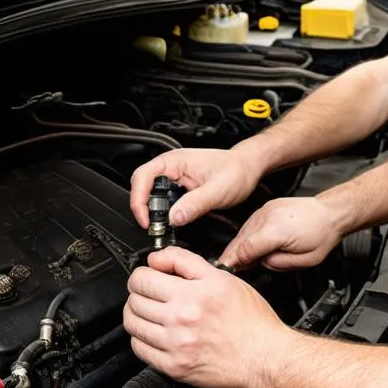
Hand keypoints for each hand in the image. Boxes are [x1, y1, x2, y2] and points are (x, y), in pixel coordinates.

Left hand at [124, 247, 291, 387]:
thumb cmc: (249, 318)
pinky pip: (140, 349)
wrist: (264, 354)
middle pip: (133, 301)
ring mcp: (175, 346)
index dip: (142, 274)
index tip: (149, 276)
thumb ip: (184, 261)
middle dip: (139, 293)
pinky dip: (142, 338)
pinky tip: (155, 332)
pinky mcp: (174, 366)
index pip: (141, 279)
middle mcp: (180, 321)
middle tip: (151, 293)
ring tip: (150, 312)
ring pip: (132, 324)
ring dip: (136, 314)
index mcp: (191, 295)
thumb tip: (155, 258)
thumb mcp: (222, 277)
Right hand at [130, 148, 260, 228]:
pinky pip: (163, 199)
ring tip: (162, 227)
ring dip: (153, 211)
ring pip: (151, 194)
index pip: (142, 177)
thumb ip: (195, 204)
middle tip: (153, 227)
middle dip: (143, 208)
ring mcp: (174, 177)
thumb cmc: (237, 171)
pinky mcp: (179, 187)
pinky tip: (171, 221)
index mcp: (175, 161)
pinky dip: (163, 212)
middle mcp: (171, 167)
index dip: (138, 200)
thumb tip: (174, 218)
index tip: (146, 220)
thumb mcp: (218, 190)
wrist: (248, 168)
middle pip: (141, 186)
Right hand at [219, 196, 346, 270]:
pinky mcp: (265, 208)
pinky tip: (250, 247)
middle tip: (227, 269)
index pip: (245, 249)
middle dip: (233, 256)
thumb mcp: (303, 260)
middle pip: (240, 240)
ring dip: (239, 246)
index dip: (233, 262)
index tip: (225, 270)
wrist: (329, 214)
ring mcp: (265, 210)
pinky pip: (249, 225)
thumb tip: (258, 264)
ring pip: (242, 232)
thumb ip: (276, 264)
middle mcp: (267, 217)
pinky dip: (246, 236)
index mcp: (276, 230)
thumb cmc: (321, 235)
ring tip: (241, 261)